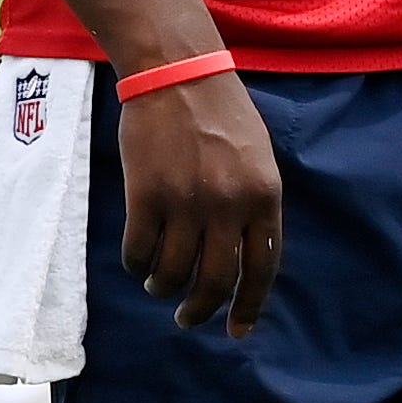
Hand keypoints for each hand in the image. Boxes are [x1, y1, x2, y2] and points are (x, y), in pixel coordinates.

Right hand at [115, 71, 282, 335]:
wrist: (177, 71)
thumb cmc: (221, 114)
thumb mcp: (258, 159)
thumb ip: (256, 207)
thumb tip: (249, 262)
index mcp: (264, 196)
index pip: (263, 269)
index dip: (249, 306)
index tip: (236, 330)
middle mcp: (229, 204)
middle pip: (215, 282)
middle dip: (201, 310)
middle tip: (188, 317)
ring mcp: (186, 201)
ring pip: (173, 273)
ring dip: (164, 287)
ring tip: (159, 284)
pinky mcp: (145, 195)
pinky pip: (138, 252)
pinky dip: (137, 266)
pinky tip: (138, 262)